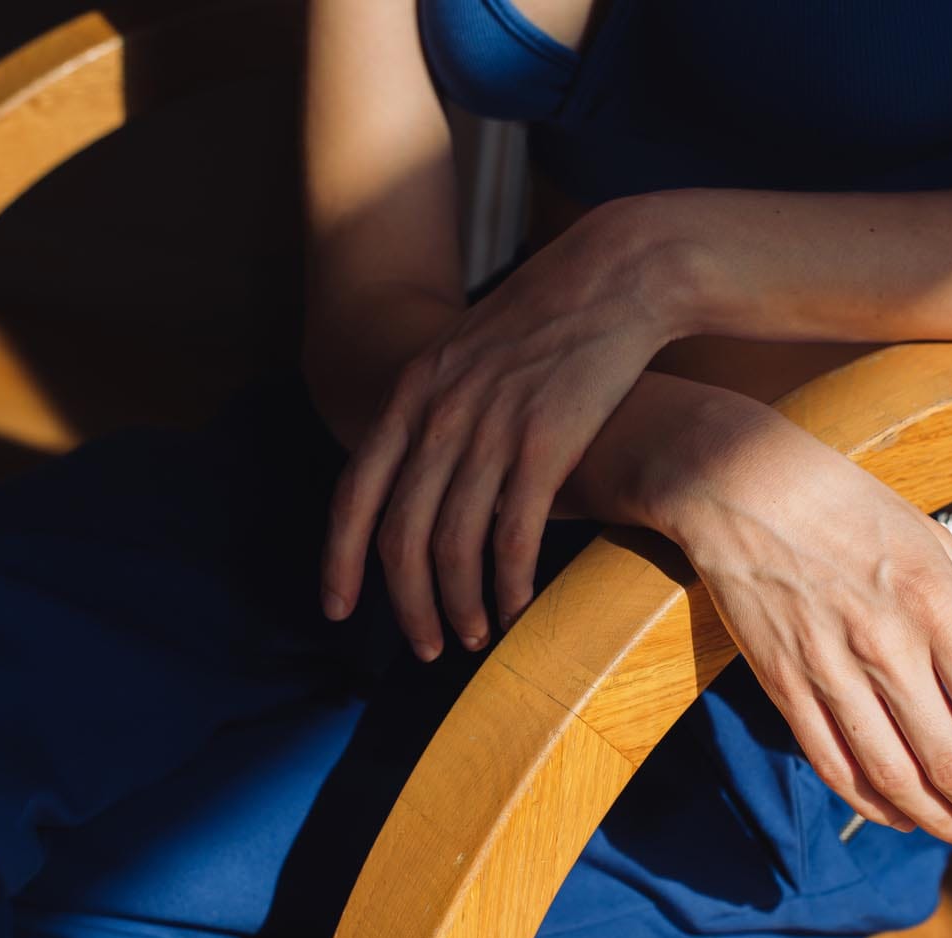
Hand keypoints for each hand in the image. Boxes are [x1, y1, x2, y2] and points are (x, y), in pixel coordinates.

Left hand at [320, 199, 692, 657]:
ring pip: (454, 545)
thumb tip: (423, 477)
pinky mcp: (545, 442)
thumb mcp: (467, 353)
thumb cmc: (547, 319)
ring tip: (472, 638)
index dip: (339, 560)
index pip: (356, 493)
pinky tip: (517, 607)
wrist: (614, 275)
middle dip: (406, 604)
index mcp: (412, 393)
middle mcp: (440, 415)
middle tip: (424, 648)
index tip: (338, 610)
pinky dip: (508, 582)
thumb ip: (436, 410)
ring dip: (458, 604)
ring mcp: (490, 428)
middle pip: (401, 535)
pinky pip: (513, 534)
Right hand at [645, 397, 951, 855]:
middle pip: (951, 761)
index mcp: (935, 604)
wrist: (742, 487)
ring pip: (894, 776)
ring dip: (939, 821)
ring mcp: (829, 671)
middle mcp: (886, 646)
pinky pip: (834, 764)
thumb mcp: (937, 542)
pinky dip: (872, 803)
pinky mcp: (783, 685)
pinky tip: (900, 817)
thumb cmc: (849, 507)